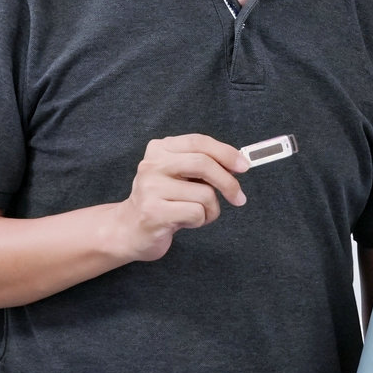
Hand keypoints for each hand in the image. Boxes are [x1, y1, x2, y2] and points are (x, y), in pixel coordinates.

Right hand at [114, 134, 247, 260]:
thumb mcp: (180, 176)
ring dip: (211, 209)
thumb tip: (238, 164)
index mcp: (160, 149)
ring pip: (204, 193)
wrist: (128, 230)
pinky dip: (200, 220)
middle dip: (228, 182)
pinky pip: (196, 213)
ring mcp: (151, 188)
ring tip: (197, 214)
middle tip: (239, 198)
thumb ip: (203, 166)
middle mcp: (152, 164)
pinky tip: (185, 222)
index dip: (226, 152)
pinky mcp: (154, 212)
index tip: (244, 166)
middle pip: (203, 163)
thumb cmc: (162, 202)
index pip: (199, 142)